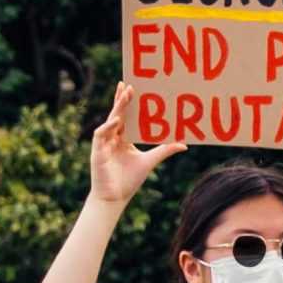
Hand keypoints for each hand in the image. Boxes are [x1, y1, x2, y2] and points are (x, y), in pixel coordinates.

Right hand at [90, 81, 185, 204]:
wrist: (115, 198)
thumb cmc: (129, 181)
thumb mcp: (150, 161)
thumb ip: (165, 150)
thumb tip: (184, 145)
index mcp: (123, 138)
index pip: (125, 116)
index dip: (126, 101)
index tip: (132, 86)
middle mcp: (112, 138)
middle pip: (117, 114)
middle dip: (122, 99)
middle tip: (128, 84)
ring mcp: (104, 143)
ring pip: (110, 120)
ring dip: (117, 107)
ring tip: (125, 95)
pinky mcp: (97, 151)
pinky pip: (101, 134)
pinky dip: (108, 127)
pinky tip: (117, 121)